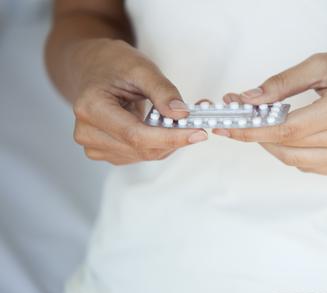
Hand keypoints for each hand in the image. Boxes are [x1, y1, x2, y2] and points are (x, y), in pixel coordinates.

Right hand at [69, 39, 207, 164]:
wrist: (93, 68)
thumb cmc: (113, 64)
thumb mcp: (141, 68)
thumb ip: (162, 91)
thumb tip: (180, 114)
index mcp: (91, 108)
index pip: (136, 135)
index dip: (170, 137)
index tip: (198, 133)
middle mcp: (87, 132)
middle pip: (142, 149)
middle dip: (175, 138)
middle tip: (199, 123)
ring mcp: (95, 145)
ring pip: (145, 155)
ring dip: (169, 141)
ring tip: (180, 120)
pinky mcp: (105, 151)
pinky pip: (141, 154)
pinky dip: (159, 143)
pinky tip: (163, 126)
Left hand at [214, 49, 326, 175]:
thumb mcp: (323, 64)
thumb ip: (282, 84)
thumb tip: (250, 99)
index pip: (285, 129)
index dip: (252, 130)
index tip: (228, 127)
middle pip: (288, 147)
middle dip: (258, 135)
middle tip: (241, 120)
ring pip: (297, 161)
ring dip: (275, 145)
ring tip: (267, 125)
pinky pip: (312, 166)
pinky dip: (295, 152)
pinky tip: (295, 135)